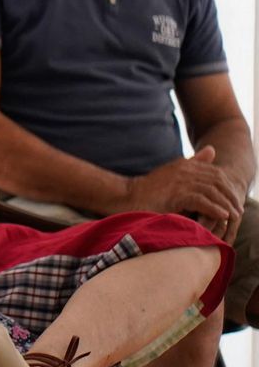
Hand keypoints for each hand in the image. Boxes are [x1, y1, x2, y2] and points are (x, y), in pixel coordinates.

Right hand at [127, 148, 244, 239]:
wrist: (127, 197)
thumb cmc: (149, 189)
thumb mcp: (173, 172)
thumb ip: (194, 161)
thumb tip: (212, 150)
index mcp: (185, 165)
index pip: (215, 173)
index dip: (227, 187)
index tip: (234, 200)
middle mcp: (184, 170)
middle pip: (217, 182)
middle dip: (230, 196)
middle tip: (239, 210)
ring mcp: (180, 182)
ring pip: (211, 192)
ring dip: (225, 204)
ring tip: (233, 215)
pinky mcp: (176, 195)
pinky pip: (201, 201)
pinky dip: (213, 209)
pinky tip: (221, 216)